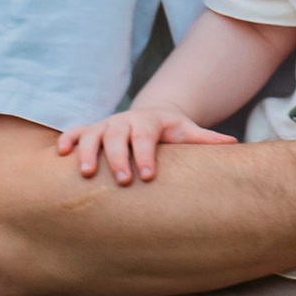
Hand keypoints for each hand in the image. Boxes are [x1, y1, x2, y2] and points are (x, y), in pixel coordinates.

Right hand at [53, 107, 229, 184]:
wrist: (150, 114)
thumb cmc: (170, 131)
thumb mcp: (188, 131)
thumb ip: (206, 139)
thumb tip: (234, 144)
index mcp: (149, 122)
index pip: (147, 139)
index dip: (147, 156)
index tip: (149, 176)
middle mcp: (125, 121)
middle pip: (119, 137)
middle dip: (120, 158)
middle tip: (123, 181)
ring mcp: (106, 125)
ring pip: (94, 135)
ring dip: (89, 152)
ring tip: (88, 172)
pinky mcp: (91, 130)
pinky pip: (76, 132)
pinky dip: (67, 140)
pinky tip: (60, 154)